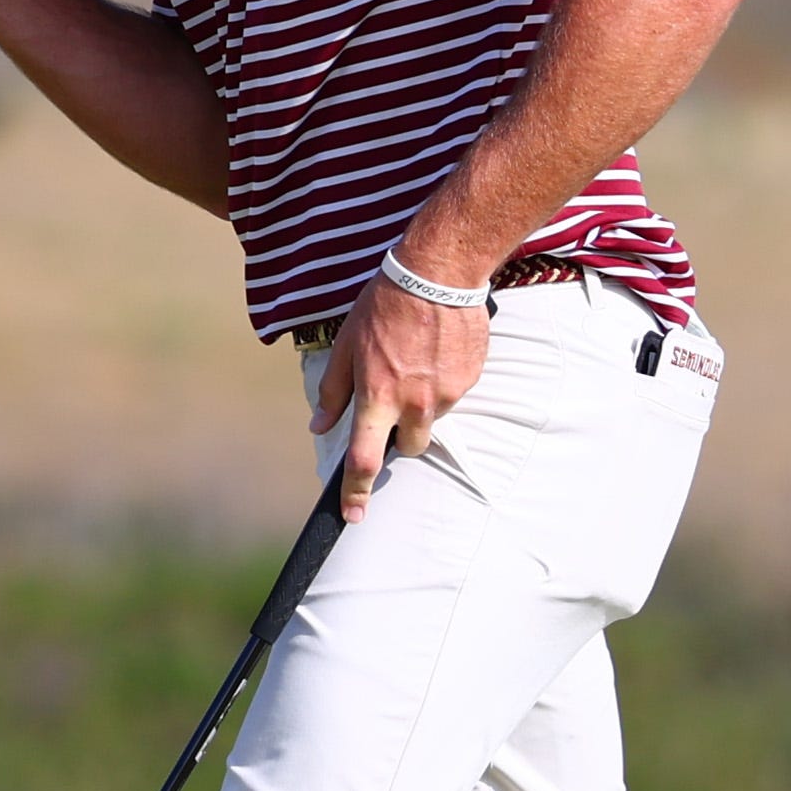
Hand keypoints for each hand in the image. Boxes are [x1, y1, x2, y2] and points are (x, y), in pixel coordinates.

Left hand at [308, 274, 491, 517]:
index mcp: (378, 397)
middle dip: (399, 435)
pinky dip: (442, 382)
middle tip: (393, 401)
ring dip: (422, 404)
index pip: (364, 460)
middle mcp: (415, 403)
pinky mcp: (470, 379)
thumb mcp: (347, 346)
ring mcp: (446, 394)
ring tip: (415, 362)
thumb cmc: (384, 306)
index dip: (356, 493)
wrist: (437, 275)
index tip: (352, 515)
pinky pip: (453, 395)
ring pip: (432, 419)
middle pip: (409, 447)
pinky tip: (435, 351)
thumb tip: (319, 424)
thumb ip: (334, 391)